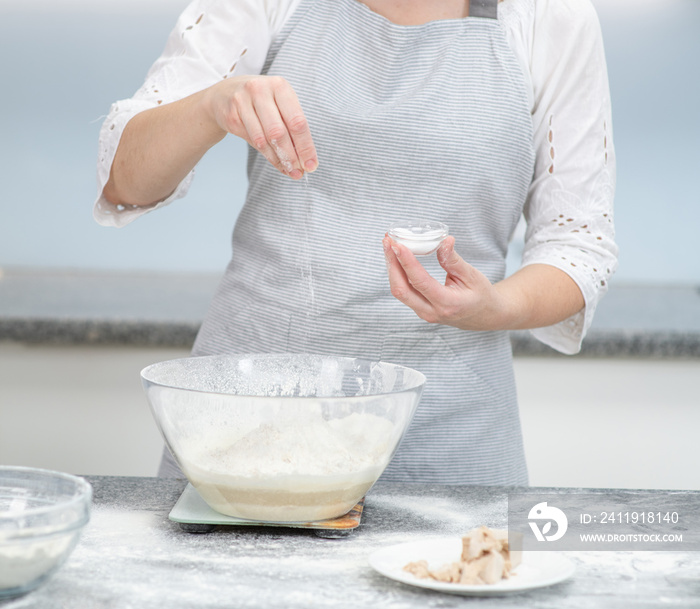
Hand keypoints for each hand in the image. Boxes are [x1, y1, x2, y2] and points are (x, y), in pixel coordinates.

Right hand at [205, 75, 317, 178]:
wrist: (225, 93)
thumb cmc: (262, 101)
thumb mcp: (280, 104)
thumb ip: (292, 127)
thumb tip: (305, 160)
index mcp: (280, 86)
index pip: (297, 121)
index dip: (306, 146)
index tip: (311, 165)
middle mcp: (261, 90)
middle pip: (279, 132)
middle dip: (291, 156)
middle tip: (299, 173)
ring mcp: (243, 102)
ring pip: (264, 140)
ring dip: (279, 159)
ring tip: (290, 171)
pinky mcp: (232, 115)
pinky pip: (253, 141)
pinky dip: (267, 155)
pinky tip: (276, 162)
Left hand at [383, 235, 510, 330]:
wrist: (484, 316)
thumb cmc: (481, 294)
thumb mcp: (473, 276)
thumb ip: (454, 261)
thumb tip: (444, 241)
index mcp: (447, 304)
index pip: (420, 282)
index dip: (406, 262)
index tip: (397, 244)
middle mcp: (431, 312)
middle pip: (401, 289)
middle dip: (391, 263)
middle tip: (387, 241)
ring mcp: (424, 313)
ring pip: (399, 291)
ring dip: (392, 267)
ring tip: (388, 245)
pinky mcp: (420, 309)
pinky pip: (404, 292)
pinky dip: (397, 274)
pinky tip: (396, 258)